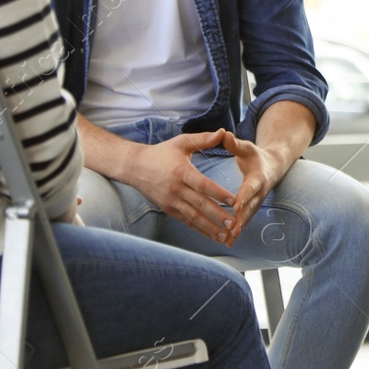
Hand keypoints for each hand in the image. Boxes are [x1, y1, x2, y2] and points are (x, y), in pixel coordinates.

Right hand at [125, 132, 240, 244]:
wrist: (134, 167)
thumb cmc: (161, 153)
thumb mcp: (181, 142)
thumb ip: (204, 138)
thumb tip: (224, 132)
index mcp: (181, 172)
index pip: (202, 185)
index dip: (218, 193)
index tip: (233, 201)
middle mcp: (175, 189)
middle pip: (199, 204)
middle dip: (217, 215)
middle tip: (233, 224)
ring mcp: (171, 201)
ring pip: (193, 217)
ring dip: (210, 228)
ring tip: (226, 236)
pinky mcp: (168, 209)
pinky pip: (186, 221)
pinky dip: (200, 229)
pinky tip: (213, 235)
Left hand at [199, 128, 288, 241]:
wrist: (273, 166)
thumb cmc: (256, 156)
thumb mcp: (247, 147)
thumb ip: (235, 143)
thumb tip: (223, 134)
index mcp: (257, 177)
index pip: (250, 188)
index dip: (244, 196)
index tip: (236, 205)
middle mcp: (259, 192)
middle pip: (250, 207)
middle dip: (241, 219)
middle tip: (232, 230)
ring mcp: (256, 202)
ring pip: (247, 217)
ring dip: (238, 229)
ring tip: (228, 240)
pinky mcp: (252, 208)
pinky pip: (244, 220)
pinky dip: (237, 231)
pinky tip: (227, 242)